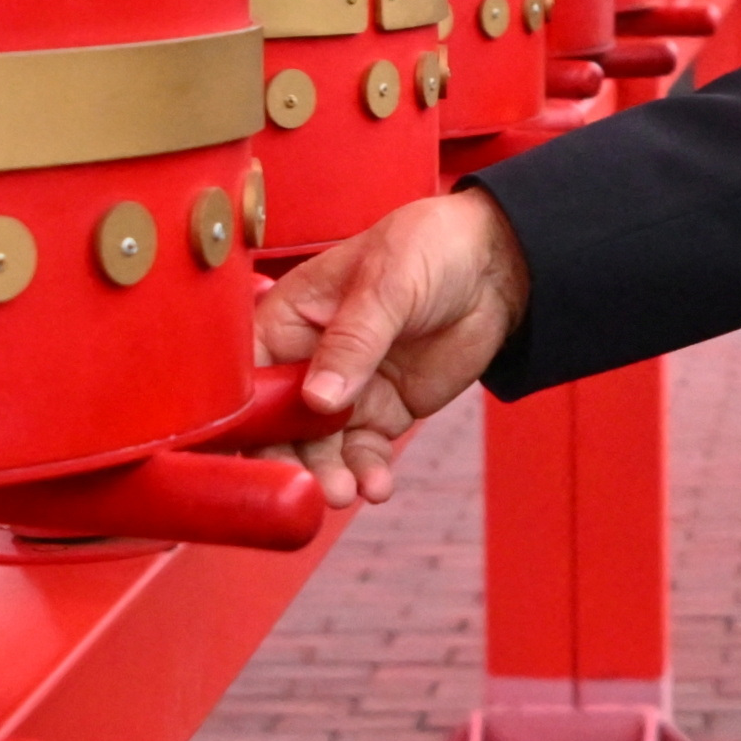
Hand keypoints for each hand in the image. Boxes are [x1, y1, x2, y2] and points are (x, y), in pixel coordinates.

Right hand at [253, 189, 528, 507]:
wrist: (497, 266)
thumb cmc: (428, 248)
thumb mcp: (387, 283)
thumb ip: (353, 340)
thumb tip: (318, 397)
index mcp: (290, 316)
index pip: (248, 371)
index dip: (243, 411)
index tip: (249, 447)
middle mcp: (307, 359)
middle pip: (277, 422)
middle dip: (289, 457)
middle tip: (307, 484)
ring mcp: (345, 391)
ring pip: (318, 447)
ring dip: (327, 474)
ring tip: (345, 492)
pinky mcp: (381, 413)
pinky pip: (363, 453)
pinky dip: (366, 474)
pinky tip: (376, 486)